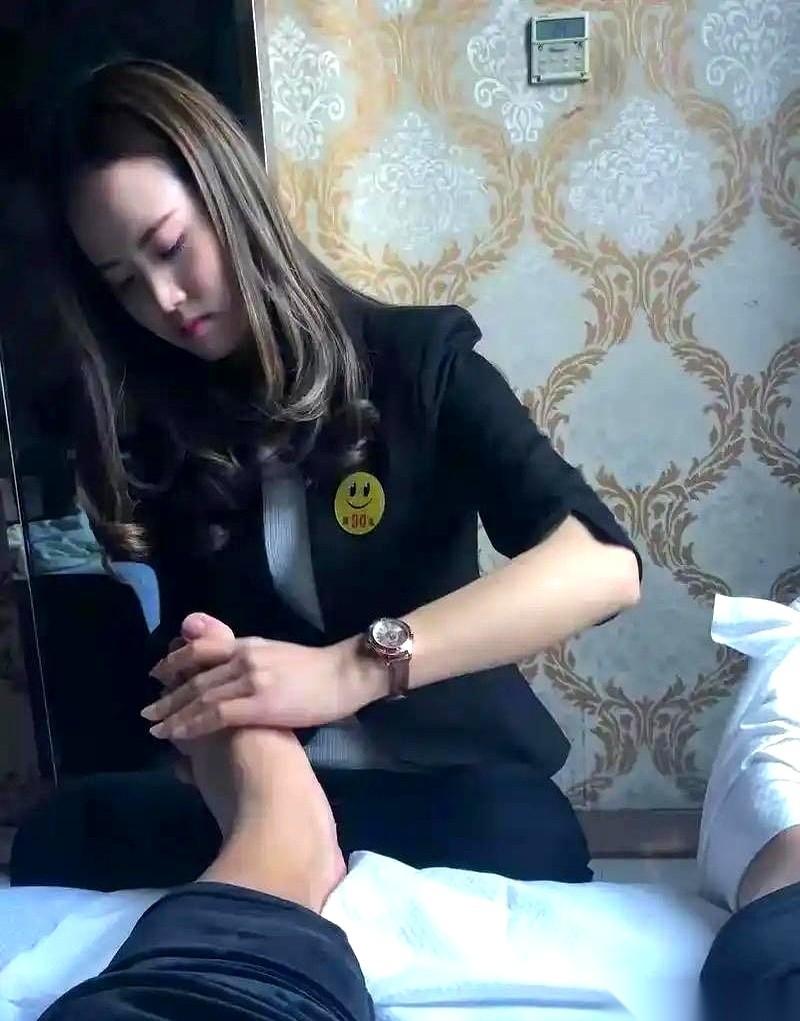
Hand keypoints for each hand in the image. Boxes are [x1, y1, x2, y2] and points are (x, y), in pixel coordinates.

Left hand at [143, 626, 388, 739]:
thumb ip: (247, 657)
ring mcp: (251, 680)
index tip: (156, 675)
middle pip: (195, 676)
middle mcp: (244, 658)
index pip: (201, 649)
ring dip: (174, 713)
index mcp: (248, 645)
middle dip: (168, 694)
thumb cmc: (315, 671)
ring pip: (201, 696)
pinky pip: (217, 715)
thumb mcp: (276, 653)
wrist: (344, 676)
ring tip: (156, 727)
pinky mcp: (259, 703)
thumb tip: (224, 666)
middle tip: (147, 711)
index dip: (174, 662)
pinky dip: (193, 725)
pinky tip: (180, 735)